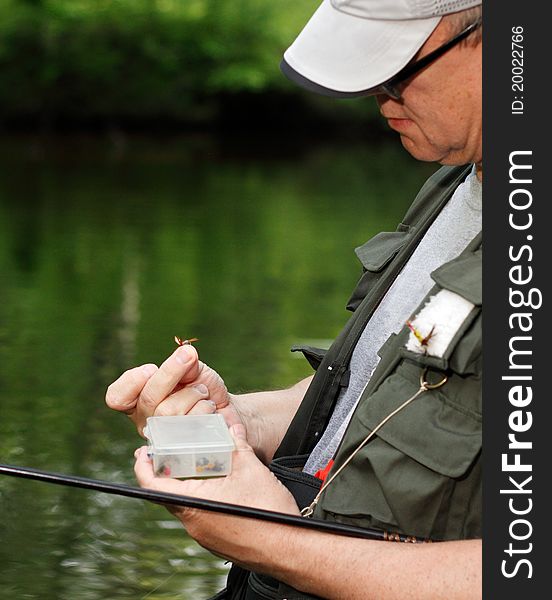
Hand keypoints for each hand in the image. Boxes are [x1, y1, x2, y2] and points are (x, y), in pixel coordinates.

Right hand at [106, 344, 239, 436]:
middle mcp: (147, 422)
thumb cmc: (204, 388)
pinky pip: (190, 425)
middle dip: (171, 372)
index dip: (132, 381)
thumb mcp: (193, 368)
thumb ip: (185, 360)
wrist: (227, 409)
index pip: (116, 398)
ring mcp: (164, 438)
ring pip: (169, 412)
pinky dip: (204, 408)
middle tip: (189, 358)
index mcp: (139, 401)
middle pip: (148, 399)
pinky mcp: (184, 447)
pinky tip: (209, 407)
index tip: (150, 368)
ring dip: (193, 393)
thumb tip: (186, 353)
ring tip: (203, 391)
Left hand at [134, 423, 299, 557]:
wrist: (290, 548)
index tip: (143, 451)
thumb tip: (232, 427)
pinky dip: (200, 497)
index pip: (153, 486)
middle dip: (166, 471)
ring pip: (184, 505)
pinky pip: (199, 515)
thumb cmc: (268, 513)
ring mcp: (204, 534)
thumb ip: (237, 445)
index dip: (143, 467)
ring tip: (196, 465)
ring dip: (185, 485)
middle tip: (170, 451)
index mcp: (194, 504)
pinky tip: (217, 485)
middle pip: (167, 494)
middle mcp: (194, 523)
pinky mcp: (216, 540)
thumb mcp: (251, 469)